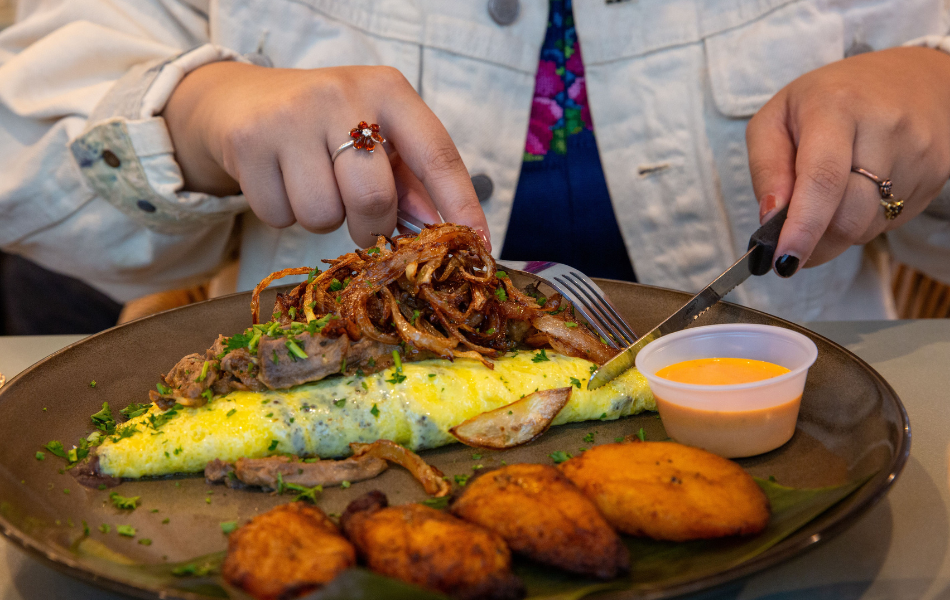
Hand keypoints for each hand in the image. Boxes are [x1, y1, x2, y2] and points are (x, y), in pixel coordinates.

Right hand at [162, 62, 489, 248]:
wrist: (241, 100)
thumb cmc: (326, 125)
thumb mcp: (375, 135)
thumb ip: (411, 180)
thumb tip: (443, 230)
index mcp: (388, 91)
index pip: (436, 154)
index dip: (460, 204)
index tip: (477, 245)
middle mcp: (342, 96)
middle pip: (374, 198)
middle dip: (371, 226)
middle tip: (361, 219)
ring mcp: (291, 117)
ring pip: (324, 215)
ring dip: (324, 218)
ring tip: (314, 185)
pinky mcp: (249, 142)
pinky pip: (280, 216)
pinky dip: (284, 214)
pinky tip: (282, 182)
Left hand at [746, 46, 949, 275]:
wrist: (912, 77)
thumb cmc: (830, 99)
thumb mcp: (777, 117)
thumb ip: (766, 168)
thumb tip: (770, 219)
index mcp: (837, 107)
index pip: (822, 180)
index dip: (802, 228)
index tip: (782, 261)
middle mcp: (885, 128)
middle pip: (847, 217)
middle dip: (813, 245)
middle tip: (790, 246)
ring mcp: (918, 153)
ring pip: (868, 227)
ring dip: (837, 231)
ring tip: (829, 197)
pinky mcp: (937, 174)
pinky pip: (890, 222)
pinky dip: (863, 220)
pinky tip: (860, 190)